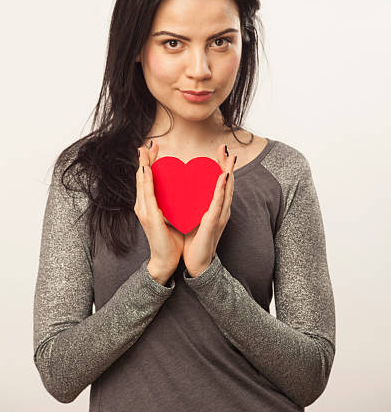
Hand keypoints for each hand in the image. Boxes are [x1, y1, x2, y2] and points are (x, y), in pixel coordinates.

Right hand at [134, 141, 183, 282]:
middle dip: (144, 159)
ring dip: (144, 164)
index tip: (153, 148)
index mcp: (148, 205)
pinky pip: (148, 196)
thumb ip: (173, 206)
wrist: (165, 261)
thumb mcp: (171, 218)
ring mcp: (144, 211)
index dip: (149, 162)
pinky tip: (148, 170)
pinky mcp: (150, 217)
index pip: (147, 179)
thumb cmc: (170, 240)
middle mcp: (142, 206)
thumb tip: (182, 194)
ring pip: (142, 183)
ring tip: (146, 150)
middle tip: (148, 143)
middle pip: (141, 177)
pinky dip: (147, 181)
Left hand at [183, 143, 235, 276]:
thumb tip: (182, 192)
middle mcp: (222, 210)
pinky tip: (222, 178)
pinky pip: (218, 203)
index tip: (220, 150)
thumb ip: (192, 206)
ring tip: (228, 157)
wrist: (197, 264)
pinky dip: (221, 189)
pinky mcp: (213, 223)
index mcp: (217, 208)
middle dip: (227, 164)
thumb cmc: (194, 242)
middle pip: (228, 183)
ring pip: (227, 190)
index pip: (222, 183)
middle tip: (225, 147)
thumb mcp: (194, 218)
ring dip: (228, 172)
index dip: (222, 166)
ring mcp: (219, 216)